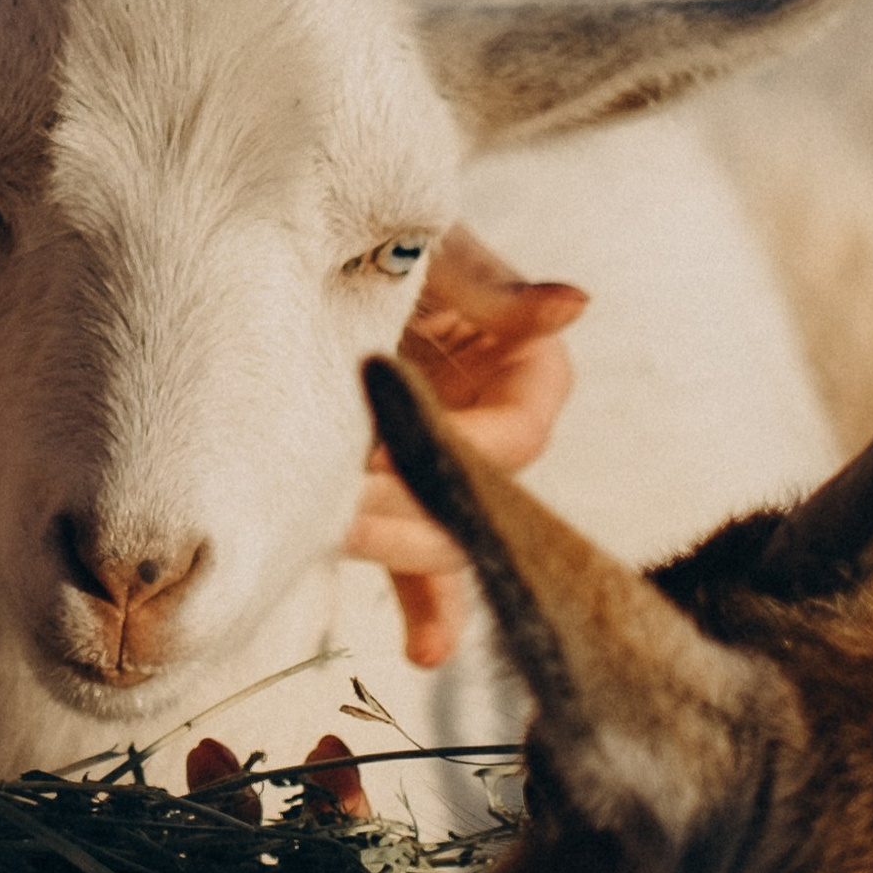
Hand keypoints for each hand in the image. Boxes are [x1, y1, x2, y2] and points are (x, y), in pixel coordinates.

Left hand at [349, 225, 586, 665]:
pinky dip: (427, 601)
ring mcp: (449, 457)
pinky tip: (423, 650)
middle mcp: (494, 418)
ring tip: (338, 541)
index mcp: (525, 363)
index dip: (457, 453)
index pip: (516, 433)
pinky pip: (420, 555)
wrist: (297, 232)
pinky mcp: (400, 486)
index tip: (381, 450)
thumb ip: (489, 285)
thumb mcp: (427, 243)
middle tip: (340, 512)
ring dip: (405, 557)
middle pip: (479, 496)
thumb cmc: (375, 222)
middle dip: (414, 511)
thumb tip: (575, 306)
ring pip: (449, 532)